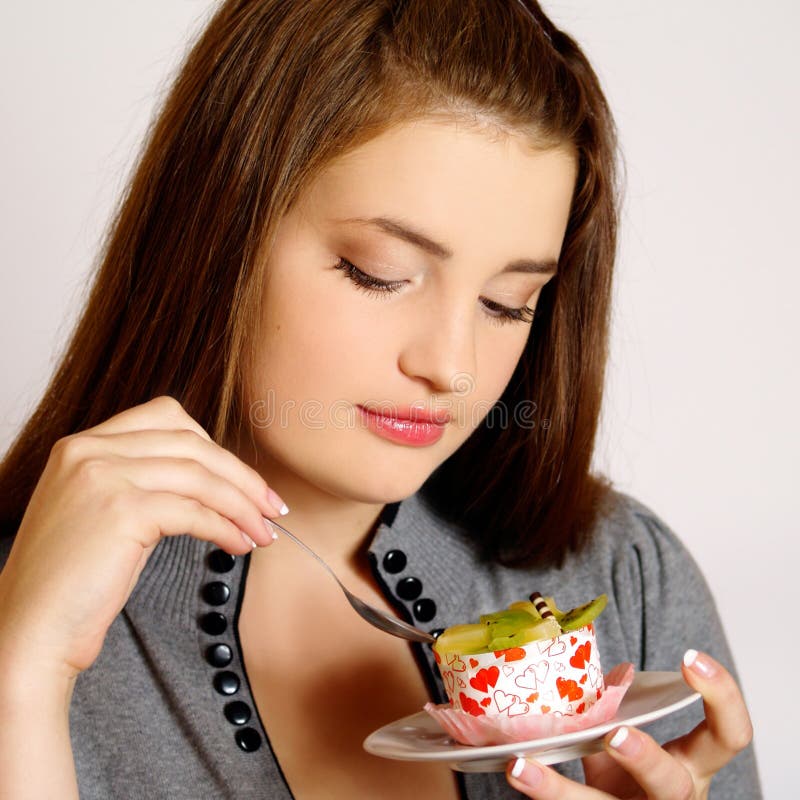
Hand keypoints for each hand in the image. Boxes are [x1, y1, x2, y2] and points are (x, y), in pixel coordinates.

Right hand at [0, 395, 285, 683]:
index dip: (214, 448)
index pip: (168, 418)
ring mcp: (101, 476)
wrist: (28, 633)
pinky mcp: (120, 511)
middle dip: (241, 476)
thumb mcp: (104, 511)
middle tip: (271, 507)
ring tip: (264, 532)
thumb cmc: (73, 582)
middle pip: (193, 443)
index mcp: (83, 444)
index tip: (243, 480)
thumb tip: (217, 480)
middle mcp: (88, 450)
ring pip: (200, 475)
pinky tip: (241, 545)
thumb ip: (145, 480)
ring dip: (243, 505)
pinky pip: (195, 511)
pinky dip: (227, 527)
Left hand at [506, 650, 752, 798]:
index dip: (721, 697)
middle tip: (615, 734)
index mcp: (691, 766)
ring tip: (519, 766)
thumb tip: (613, 670)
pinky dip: (541, 796)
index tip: (689, 659)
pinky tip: (513, 775)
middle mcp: (674, 798)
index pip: (729, 735)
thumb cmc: (629, 777)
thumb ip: (617, 708)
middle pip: (671, 785)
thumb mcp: (631, 740)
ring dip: (558, 791)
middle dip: (645, 759)